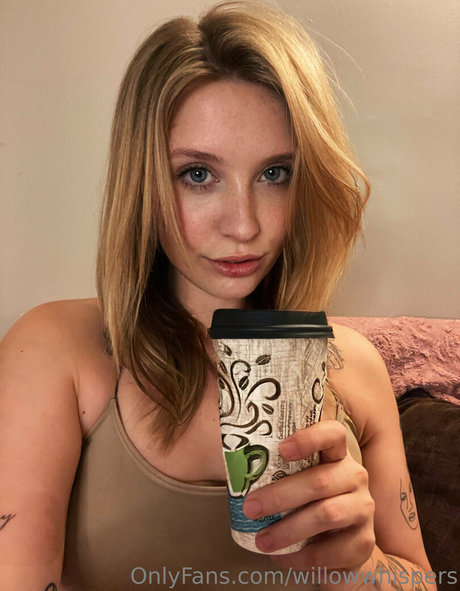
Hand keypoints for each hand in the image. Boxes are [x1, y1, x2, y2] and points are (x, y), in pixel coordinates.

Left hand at [242, 420, 375, 570]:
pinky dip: (301, 557)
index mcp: (336, 455)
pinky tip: (281, 557)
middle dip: (280, 496)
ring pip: (326, 514)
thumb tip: (233, 467)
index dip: (310, 438)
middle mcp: (355, 476)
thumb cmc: (309, 504)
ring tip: (262, 540)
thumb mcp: (296, 482)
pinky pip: (330, 550)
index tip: (282, 449)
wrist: (341, 545)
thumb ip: (277, 471)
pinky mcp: (363, 542)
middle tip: (250, 508)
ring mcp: (363, 509)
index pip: (333, 433)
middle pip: (320, 481)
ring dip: (288, 530)